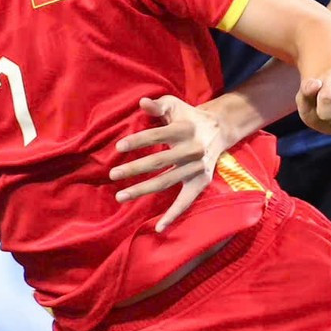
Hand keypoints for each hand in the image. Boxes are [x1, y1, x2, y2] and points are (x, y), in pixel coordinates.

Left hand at [110, 96, 233, 230]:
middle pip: (159, 161)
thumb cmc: (188, 117)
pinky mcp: (201, 181)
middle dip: (134, 169)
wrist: (218, 129)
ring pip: (167, 181)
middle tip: (112, 174)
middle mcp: (193, 149)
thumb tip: (141, 103)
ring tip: (120, 196)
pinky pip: (187, 201)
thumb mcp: (174, 106)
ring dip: (143, 190)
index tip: (119, 147)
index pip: (158, 135)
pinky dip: (174, 215)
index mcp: (185, 129)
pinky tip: (159, 228)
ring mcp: (197, 168)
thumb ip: (157, 106)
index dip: (139, 141)